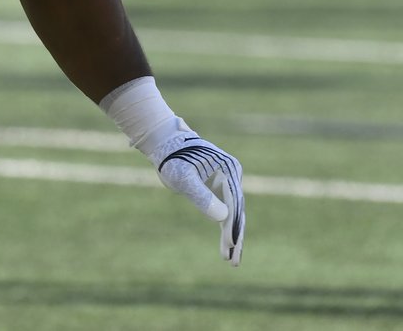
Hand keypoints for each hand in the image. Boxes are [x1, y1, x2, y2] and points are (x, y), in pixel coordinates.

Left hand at [149, 132, 245, 265]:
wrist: (165, 141)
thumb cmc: (172, 157)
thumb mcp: (183, 178)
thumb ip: (202, 196)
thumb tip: (222, 217)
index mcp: (228, 170)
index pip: (234, 204)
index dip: (233, 227)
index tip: (232, 246)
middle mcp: (232, 174)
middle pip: (237, 211)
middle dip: (235, 237)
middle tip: (233, 262)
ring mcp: (227, 180)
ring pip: (233, 212)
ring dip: (231, 235)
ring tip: (230, 259)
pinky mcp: (219, 185)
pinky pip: (226, 208)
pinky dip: (225, 226)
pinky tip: (225, 244)